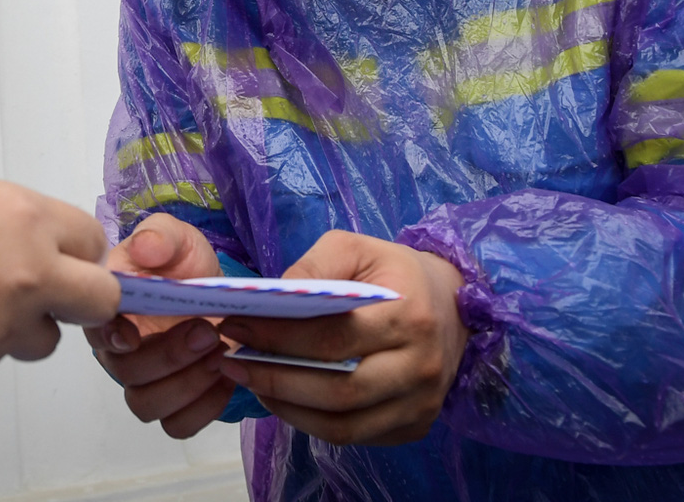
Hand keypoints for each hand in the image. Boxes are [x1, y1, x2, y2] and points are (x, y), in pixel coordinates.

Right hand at [0, 176, 119, 384]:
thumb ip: (7, 224)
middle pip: (101, 299)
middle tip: (47, 299)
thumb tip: (25, 244)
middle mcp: (30, 270)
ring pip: (45, 339)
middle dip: (81, 302)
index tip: (63, 261)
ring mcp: (7, 322)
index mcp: (26, 217)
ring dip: (21, 330)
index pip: (92, 241)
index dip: (77, 255)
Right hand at [82, 214, 233, 438]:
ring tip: (220, 355)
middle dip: (170, 356)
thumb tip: (146, 248)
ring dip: (187, 386)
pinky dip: (204, 408)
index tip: (137, 333)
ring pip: (148, 407)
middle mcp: (118, 351)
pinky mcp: (174, 403)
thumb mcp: (178, 238)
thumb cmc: (185, 265)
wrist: (216, 294)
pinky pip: (178, 424)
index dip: (111, 337)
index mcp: (110, 310)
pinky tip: (226, 379)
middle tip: (208, 332)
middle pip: (126, 374)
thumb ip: (161, 236)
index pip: (95, 331)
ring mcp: (145, 382)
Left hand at [216, 230, 466, 445]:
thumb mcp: (354, 247)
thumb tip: (269, 301)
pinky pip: (355, 437)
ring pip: (343, 425)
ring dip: (288, 408)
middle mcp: (420, 367)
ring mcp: (421, 404)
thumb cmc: (393, 271)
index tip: (236, 327)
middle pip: (338, 390)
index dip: (278, 337)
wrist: (451, 302)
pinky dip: (311, 423)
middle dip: (275, 379)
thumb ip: (313, 266)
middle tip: (232, 362)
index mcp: (408, 316)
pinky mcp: (414, 427)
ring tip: (250, 381)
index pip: (333, 337)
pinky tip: (283, 398)